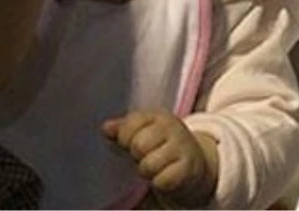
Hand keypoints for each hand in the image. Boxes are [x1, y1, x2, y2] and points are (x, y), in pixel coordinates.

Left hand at [103, 110, 219, 207]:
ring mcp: (182, 147)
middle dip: (137, 155)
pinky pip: (162, 180)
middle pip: (138, 145)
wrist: (193, 163)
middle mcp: (172, 128)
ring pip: (149, 165)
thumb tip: (106, 128)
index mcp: (158, 116)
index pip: (130, 124)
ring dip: (147, 171)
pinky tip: (164, 176)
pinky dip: (159, 182)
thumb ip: (123, 129)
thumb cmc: (161, 146)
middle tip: (144, 156)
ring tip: (154, 167)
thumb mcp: (143, 132)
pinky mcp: (188, 169)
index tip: (130, 143)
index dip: (124, 138)